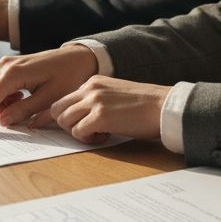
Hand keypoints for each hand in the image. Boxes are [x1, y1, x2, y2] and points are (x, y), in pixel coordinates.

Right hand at [0, 45, 98, 131]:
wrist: (78, 58)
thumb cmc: (68, 77)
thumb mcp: (50, 98)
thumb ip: (25, 111)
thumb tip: (3, 122)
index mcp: (13, 73)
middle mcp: (4, 65)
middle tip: (19, 113)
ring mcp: (4, 63)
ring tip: (22, 103)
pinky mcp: (8, 65)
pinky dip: (0, 95)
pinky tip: (21, 96)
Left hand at [44, 77, 170, 143]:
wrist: (163, 106)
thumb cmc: (144, 105)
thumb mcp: (114, 94)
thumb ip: (96, 100)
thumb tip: (80, 116)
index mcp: (93, 82)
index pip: (65, 99)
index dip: (68, 116)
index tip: (78, 125)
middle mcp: (90, 88)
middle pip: (57, 109)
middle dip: (67, 124)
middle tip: (87, 131)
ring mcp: (94, 101)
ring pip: (64, 121)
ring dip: (77, 132)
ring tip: (98, 134)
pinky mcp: (100, 117)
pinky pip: (78, 132)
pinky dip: (88, 139)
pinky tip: (105, 137)